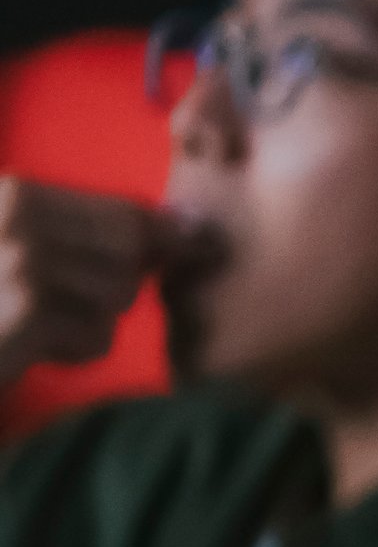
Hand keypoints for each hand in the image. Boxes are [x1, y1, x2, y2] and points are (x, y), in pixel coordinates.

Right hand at [0, 178, 169, 382]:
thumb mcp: (24, 247)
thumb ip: (95, 230)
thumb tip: (191, 225)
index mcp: (15, 195)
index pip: (124, 214)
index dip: (152, 244)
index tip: (168, 259)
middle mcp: (17, 220)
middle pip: (130, 254)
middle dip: (114, 287)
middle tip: (68, 305)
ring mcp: (22, 265)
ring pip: (119, 296)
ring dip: (91, 322)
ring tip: (44, 326)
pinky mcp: (27, 313)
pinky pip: (98, 336)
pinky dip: (75, 351)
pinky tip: (36, 349)